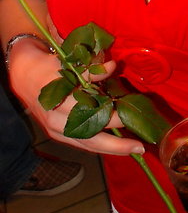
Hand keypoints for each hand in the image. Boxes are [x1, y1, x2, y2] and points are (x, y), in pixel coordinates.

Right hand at [8, 41, 143, 155]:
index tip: (132, 111)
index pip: (93, 112)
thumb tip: (113, 66)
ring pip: (87, 144)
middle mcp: (57, 120)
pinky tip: (116, 146)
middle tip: (139, 146)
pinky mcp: (57, 134)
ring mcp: (56, 130)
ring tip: (132, 149)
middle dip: (116, 144)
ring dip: (111, 148)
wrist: (24, 75)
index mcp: (61, 101)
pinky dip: (99, 144)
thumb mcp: (68, 64)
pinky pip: (81, 143)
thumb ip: (91, 69)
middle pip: (91, 136)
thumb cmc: (49, 67)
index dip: (113, 113)